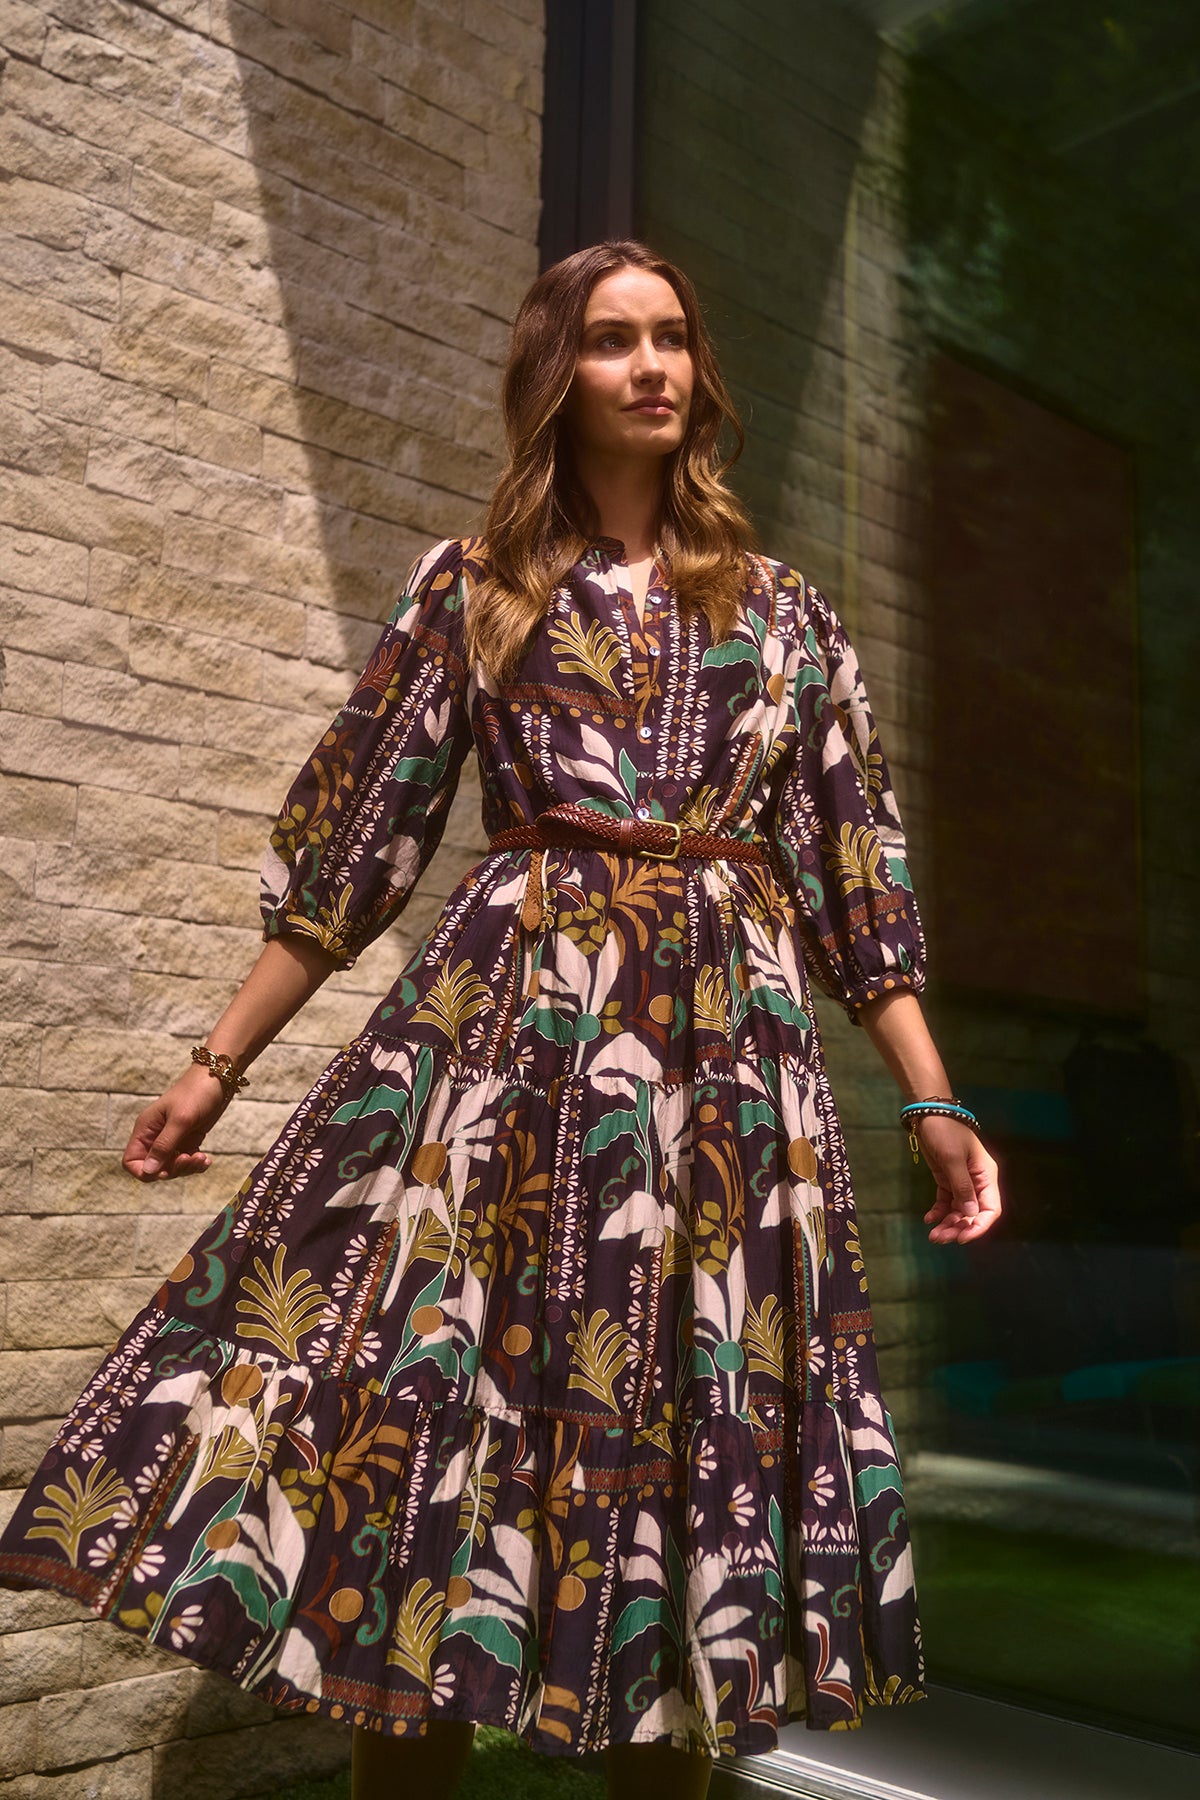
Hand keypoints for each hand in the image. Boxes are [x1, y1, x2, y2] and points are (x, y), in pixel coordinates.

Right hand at [122, 1064, 229, 1180]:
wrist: (218, 1078)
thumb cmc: (197, 1093)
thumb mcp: (180, 1120)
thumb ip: (164, 1146)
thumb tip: (149, 1171)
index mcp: (145, 1129)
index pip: (131, 1161)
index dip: (144, 1171)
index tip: (165, 1171)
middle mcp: (154, 1136)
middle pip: (154, 1168)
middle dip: (172, 1170)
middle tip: (190, 1158)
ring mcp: (171, 1139)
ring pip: (171, 1167)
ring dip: (186, 1168)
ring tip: (202, 1158)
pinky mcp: (187, 1140)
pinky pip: (186, 1162)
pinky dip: (195, 1164)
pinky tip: (206, 1160)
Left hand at [915, 1115, 1002, 1243]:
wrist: (928, 1114)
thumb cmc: (945, 1132)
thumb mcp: (953, 1159)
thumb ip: (962, 1187)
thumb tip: (971, 1214)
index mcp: (986, 1176)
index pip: (990, 1209)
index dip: (979, 1226)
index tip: (963, 1238)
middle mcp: (977, 1182)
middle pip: (973, 1214)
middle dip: (958, 1228)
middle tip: (939, 1238)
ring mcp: (962, 1182)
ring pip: (959, 1211)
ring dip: (948, 1224)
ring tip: (933, 1235)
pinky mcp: (947, 1180)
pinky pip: (946, 1202)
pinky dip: (939, 1212)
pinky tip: (928, 1219)